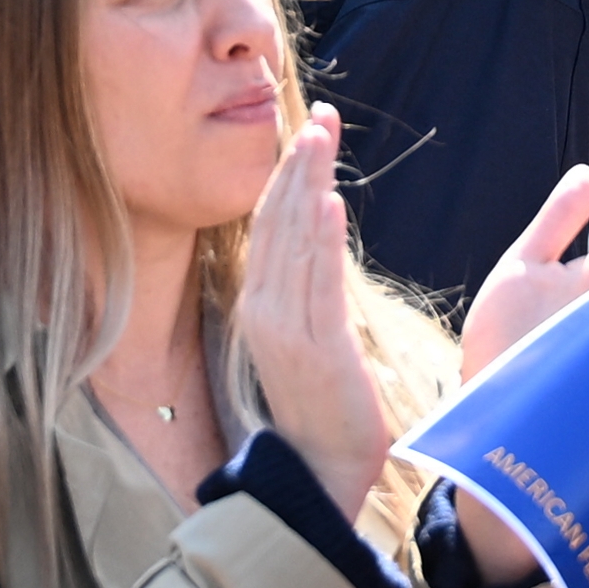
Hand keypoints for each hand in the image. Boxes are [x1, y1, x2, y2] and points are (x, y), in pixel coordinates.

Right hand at [239, 113, 393, 525]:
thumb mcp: (309, 336)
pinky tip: (328, 204)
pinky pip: (318, 286)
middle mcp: (263, 310)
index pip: (270, 224)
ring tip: (320, 141)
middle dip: (299, 166)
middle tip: (320, 118)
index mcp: (260, 305)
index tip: (308, 129)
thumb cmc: (326, 404)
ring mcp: (286, 330)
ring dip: (308, 187)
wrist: (325, 469)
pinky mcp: (316, 349)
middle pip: (278, 222)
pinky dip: (321, 242)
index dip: (286, 174)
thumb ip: (308, 290)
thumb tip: (319, 239)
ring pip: (295, 243)